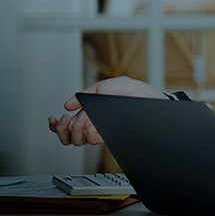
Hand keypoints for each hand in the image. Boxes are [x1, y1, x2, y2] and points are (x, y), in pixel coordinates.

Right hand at [47, 76, 165, 145]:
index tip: (53, 118)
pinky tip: (90, 123)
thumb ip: (84, 96)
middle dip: (61, 130)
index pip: (68, 126)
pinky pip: (92, 139)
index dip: (56, 126)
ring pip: (78, 141)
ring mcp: (102, 130)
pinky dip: (87, 131)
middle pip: (69, 138)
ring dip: (74, 130)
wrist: (147, 96)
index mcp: (90, 113)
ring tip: (80, 119)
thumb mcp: (104, 88)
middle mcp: (94, 124)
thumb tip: (67, 105)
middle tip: (63, 120)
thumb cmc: (131, 91)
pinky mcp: (110, 134)